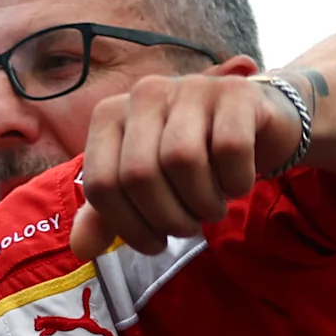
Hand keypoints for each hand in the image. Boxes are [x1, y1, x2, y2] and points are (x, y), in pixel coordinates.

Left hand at [69, 71, 300, 259]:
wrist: (253, 127)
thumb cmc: (190, 160)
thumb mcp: (140, 189)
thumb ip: (106, 216)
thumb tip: (82, 248)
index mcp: (109, 116)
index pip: (102, 184)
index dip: (128, 226)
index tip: (155, 242)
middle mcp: (144, 94)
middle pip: (139, 175)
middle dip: (168, 217)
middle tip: (189, 226)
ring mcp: (190, 87)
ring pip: (182, 160)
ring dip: (203, 202)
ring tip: (212, 208)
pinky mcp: (236, 93)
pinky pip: (229, 148)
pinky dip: (235, 181)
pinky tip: (237, 185)